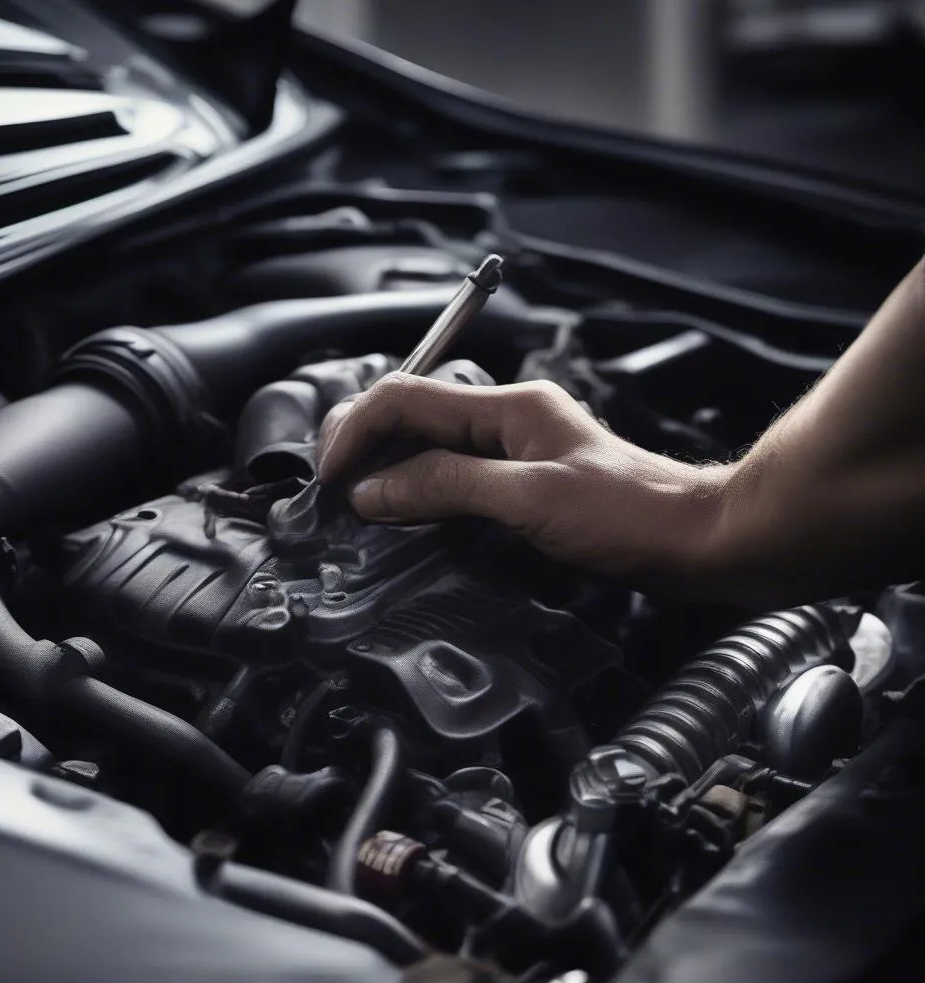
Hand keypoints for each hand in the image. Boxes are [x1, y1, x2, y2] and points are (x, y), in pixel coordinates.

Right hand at [316, 372, 729, 589]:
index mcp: (507, 406)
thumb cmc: (630, 514)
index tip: (330, 478)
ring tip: (352, 502)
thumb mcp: (530, 498)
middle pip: (411, 414)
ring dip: (385, 468)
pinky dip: (417, 491)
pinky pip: (452, 476)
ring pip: (427, 445)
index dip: (357, 432)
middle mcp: (506, 418)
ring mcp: (514, 450)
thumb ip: (447, 486)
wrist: (695, 540)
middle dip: (362, 442)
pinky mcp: (522, 482)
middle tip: (329, 486)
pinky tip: (403, 513)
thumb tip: (373, 490)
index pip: (406, 399)